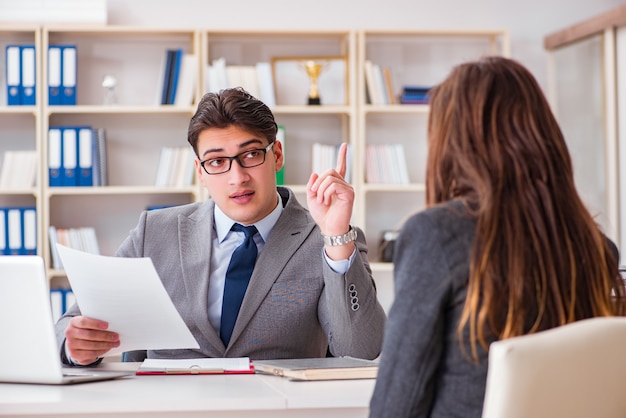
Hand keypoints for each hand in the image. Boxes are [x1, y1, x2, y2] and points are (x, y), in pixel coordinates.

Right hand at [64, 316, 119, 364]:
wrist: (76, 340)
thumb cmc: (86, 329)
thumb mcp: (88, 322)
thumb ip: (96, 322)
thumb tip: (113, 324)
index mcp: (73, 322)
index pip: (84, 322)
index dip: (96, 324)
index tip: (107, 325)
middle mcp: (70, 333)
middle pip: (90, 335)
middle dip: (105, 336)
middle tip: (116, 336)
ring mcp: (71, 345)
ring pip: (91, 345)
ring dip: (106, 344)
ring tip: (115, 343)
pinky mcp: (74, 355)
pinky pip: (90, 354)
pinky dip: (101, 351)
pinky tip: (108, 348)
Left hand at [307, 143, 354, 258]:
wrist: (329, 228)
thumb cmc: (322, 215)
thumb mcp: (312, 197)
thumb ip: (313, 185)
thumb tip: (316, 173)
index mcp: (336, 185)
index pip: (340, 167)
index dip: (342, 156)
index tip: (344, 145)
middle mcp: (343, 185)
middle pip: (330, 171)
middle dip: (319, 182)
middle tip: (316, 194)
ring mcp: (347, 189)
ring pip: (330, 178)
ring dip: (321, 189)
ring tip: (322, 201)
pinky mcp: (349, 194)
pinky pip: (334, 185)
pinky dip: (326, 193)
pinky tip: (327, 201)